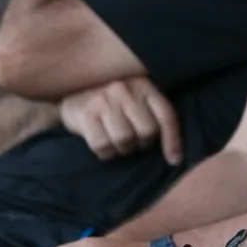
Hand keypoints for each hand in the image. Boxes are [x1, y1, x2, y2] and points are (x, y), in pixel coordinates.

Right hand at [59, 77, 181, 164]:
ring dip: (122, 149)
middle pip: (147, 130)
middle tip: (134, 142)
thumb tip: (174, 155)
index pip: (166, 116)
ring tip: (118, 143)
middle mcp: (125, 89)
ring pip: (124, 139)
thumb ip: (153, 116)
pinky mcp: (85, 113)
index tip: (174, 160)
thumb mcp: (136, 101)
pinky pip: (102, 144)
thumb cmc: (112, 103)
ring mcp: (103, 100)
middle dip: (142, 143)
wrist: (71, 93)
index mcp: (144, 86)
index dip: (173, 141)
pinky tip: (104, 146)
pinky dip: (106, 153)